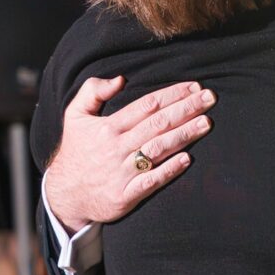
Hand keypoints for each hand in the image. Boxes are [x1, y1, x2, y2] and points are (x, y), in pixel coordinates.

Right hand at [43, 76, 214, 230]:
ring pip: (158, 150)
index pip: (146, 105)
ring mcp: (121, 173)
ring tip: (206, 123)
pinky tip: (187, 160)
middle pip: (157, 124)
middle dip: (186, 109)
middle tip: (210, 99)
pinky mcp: (125, 196)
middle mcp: (117, 148)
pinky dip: (169, 171)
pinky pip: (151, 182)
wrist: (64, 194)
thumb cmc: (76, 151)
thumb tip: (119, 79)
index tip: (194, 87)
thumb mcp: (74, 116)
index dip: (172, 94)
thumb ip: (92, 91)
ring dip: (184, 136)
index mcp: (108, 127)